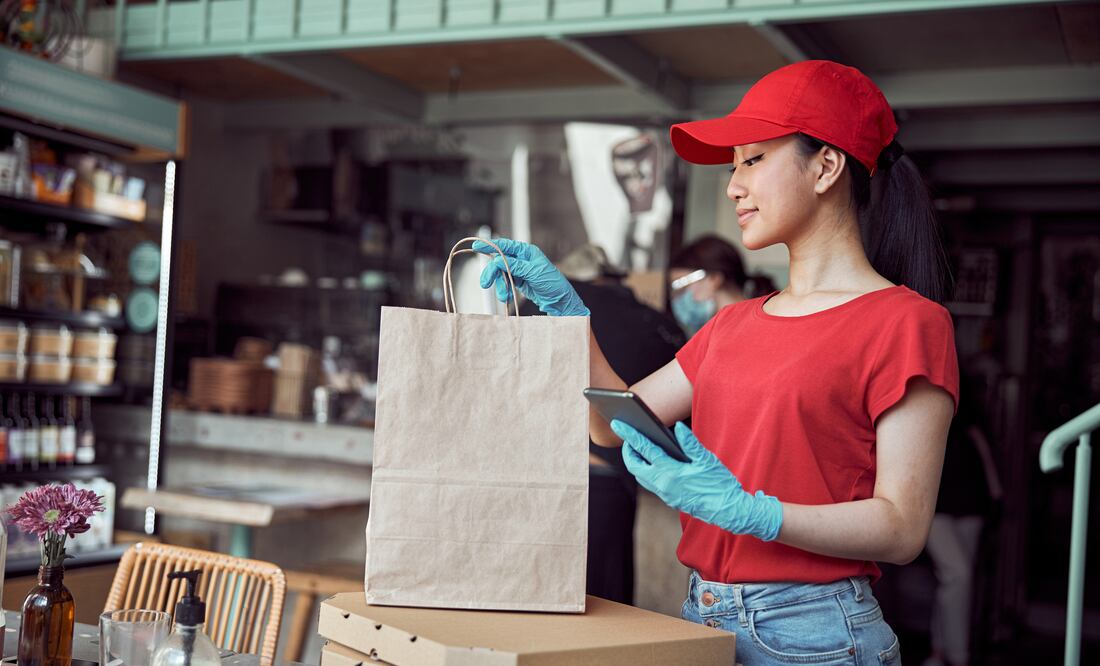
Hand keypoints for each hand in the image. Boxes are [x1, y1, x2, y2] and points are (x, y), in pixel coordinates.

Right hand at [472, 238, 589, 316]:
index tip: (477, 246)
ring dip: (500, 286)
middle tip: (485, 283)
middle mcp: (523, 260)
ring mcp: (521, 271)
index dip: (491, 245)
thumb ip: (515, 266)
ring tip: (504, 296)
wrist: (561, 303)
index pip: (506, 246)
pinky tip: (508, 297)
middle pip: (500, 262)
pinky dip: (505, 290)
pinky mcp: (520, 282)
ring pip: (501, 275)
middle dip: (492, 273)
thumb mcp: (534, 273)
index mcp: (528, 252)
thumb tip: (498, 260)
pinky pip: (506, 283)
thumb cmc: (554, 285)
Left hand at [612, 420, 782, 540]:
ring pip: (641, 477)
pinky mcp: (670, 499)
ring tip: (638, 448)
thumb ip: (690, 442)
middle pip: (635, 466)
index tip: (617, 424)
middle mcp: (663, 485)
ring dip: (636, 462)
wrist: (728, 510)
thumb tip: (677, 426)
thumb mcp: (707, 459)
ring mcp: (665, 494)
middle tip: (628, 437)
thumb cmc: (720, 483)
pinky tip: (653, 463)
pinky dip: (647, 471)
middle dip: (628, 451)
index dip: (629, 435)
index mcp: (671, 472)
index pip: (644, 449)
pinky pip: (650, 484)